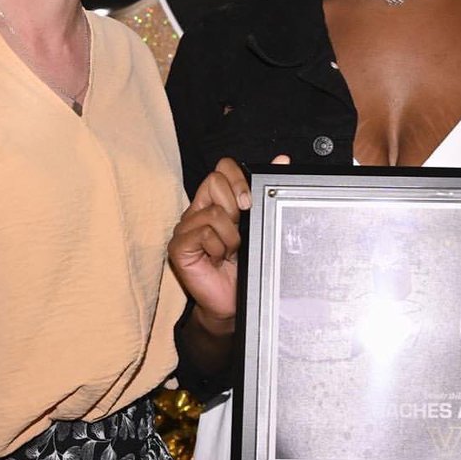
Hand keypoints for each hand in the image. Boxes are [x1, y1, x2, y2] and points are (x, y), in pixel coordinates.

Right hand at [168, 157, 250, 332]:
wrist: (232, 300)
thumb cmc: (244, 264)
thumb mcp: (259, 223)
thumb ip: (265, 190)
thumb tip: (282, 159)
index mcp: (215, 201)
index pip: (222, 168)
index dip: (238, 180)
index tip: (249, 202)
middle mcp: (198, 210)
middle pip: (214, 181)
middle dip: (235, 208)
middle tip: (238, 230)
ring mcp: (185, 227)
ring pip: (214, 212)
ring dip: (230, 236)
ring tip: (228, 250)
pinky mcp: (179, 246)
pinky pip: (204, 233)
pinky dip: (218, 247)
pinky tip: (217, 258)